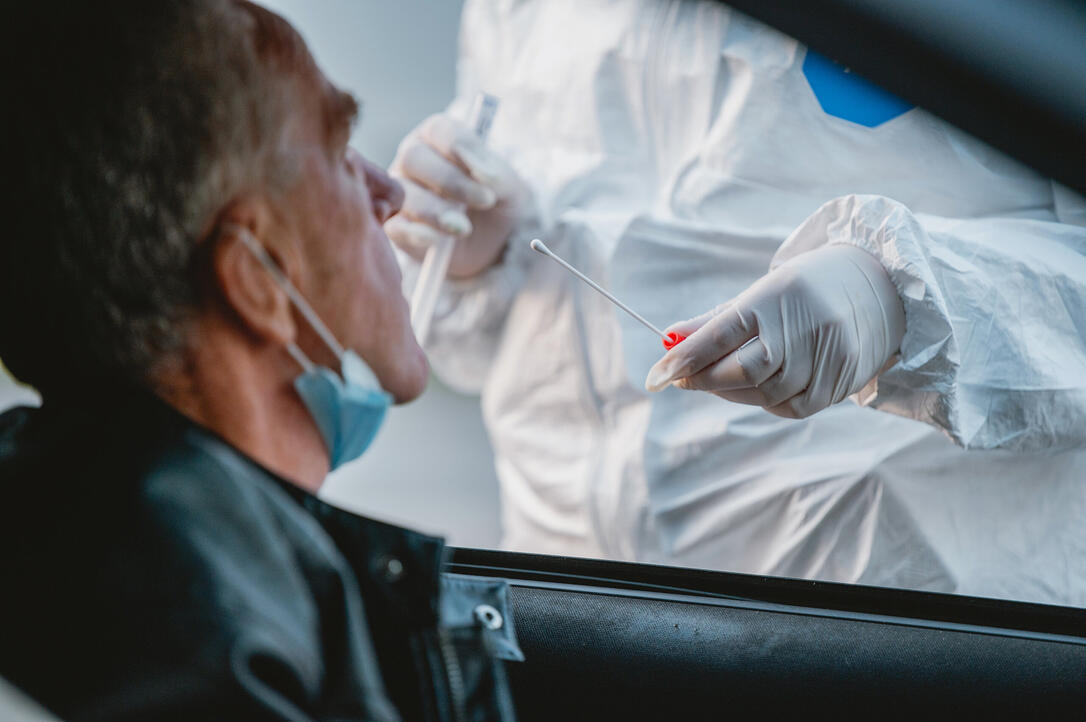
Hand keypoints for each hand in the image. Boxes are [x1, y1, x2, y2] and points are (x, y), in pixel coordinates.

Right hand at [387, 113, 529, 279]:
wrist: (493, 245)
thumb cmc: (498, 204)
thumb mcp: (510, 188)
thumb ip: (499, 175)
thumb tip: (486, 174)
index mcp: (439, 137)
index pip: (439, 129)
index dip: (461, 147)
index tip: (489, 173)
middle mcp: (413, 159)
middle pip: (414, 157)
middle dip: (450, 181)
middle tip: (485, 201)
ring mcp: (400, 192)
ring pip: (403, 192)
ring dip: (435, 210)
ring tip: (464, 228)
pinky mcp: (396, 226)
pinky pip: (395, 226)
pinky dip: (416, 233)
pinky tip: (437, 240)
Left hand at [645, 245, 905, 418]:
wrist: (879, 288)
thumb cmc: (803, 290)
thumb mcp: (758, 294)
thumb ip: (712, 322)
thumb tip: (667, 341)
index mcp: (776, 296)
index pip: (721, 333)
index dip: (685, 357)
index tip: (656, 375)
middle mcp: (804, 327)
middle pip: (741, 371)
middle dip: (704, 379)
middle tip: (680, 377)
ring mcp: (826, 358)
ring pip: (763, 393)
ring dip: (731, 391)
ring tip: (721, 376)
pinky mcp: (838, 385)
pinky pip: (788, 407)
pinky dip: (764, 401)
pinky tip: (758, 386)